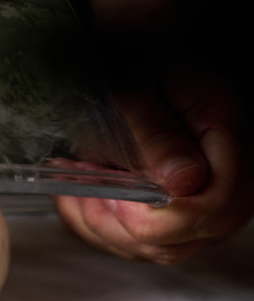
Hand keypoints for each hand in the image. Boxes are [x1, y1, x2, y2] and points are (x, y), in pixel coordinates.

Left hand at [54, 67, 252, 263]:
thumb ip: (154, 132)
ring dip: (102, 224)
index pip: (214, 205)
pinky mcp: (177, 212)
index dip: (160, 218)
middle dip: (119, 223)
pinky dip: (99, 227)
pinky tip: (77, 196)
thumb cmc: (132, 59)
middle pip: (184, 238)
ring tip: (73, 182)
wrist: (131, 51)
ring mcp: (205, 199)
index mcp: (226, 132)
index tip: (111, 198)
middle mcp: (228, 175)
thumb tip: (183, 183)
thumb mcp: (133, 83)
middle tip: (79, 182)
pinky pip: (140, 244)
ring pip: (157, 249)